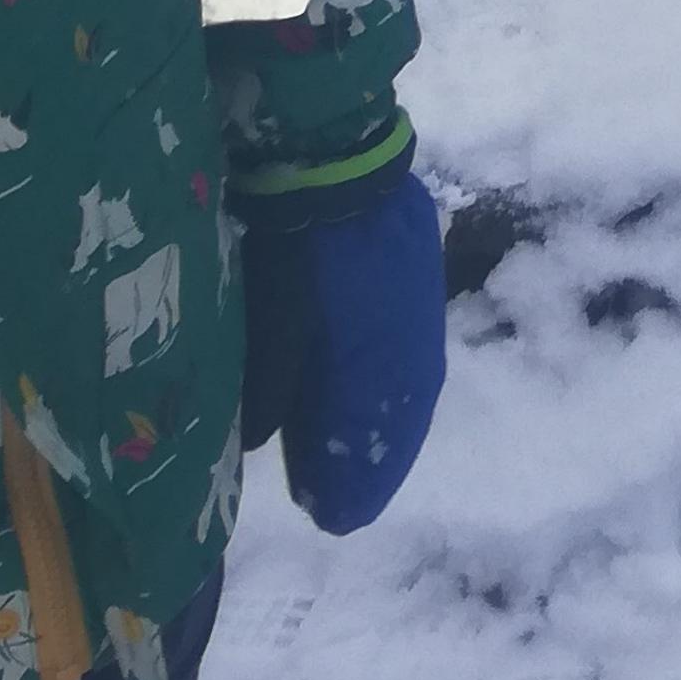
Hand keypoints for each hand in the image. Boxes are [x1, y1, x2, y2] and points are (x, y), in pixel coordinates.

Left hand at [239, 170, 448, 532]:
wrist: (340, 161)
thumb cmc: (292, 242)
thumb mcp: (269, 317)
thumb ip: (270, 385)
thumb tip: (259, 441)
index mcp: (370, 364)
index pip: (364, 444)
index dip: (346, 484)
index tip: (328, 518)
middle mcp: (407, 352)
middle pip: (393, 428)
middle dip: (367, 470)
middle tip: (340, 507)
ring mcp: (420, 321)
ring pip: (409, 398)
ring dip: (388, 437)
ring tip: (363, 471)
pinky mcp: (421, 293)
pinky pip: (414, 365)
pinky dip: (400, 398)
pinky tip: (387, 410)